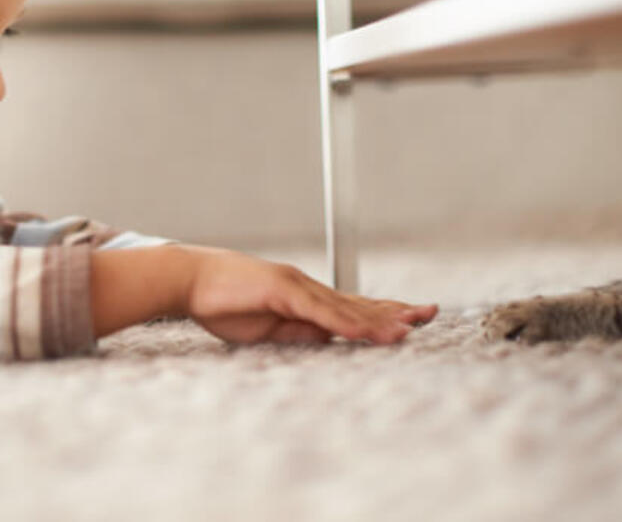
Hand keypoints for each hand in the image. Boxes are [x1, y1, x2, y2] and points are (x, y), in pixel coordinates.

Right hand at [181, 247, 436, 344]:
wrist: (190, 280)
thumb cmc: (223, 303)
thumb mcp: (268, 328)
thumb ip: (299, 332)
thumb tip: (329, 341)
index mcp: (304, 297)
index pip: (352, 307)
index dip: (383, 314)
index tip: (412, 319)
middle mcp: (307, 287)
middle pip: (360, 302)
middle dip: (396, 309)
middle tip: (431, 313)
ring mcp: (297, 286)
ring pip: (348, 306)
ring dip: (380, 318)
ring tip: (411, 327)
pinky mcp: (283, 290)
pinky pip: (322, 310)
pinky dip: (349, 321)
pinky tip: (370, 329)